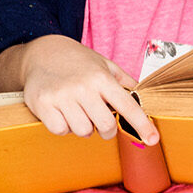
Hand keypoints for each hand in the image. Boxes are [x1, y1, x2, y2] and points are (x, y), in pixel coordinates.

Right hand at [18, 35, 155, 144]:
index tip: (152, 139)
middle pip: (105, 125)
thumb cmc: (77, 61)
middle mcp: (82, 87)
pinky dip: (63, 127)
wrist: (41, 52)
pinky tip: (62, 114)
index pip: (127, 106)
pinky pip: (60, 130)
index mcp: (101, 78)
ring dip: (83, 128)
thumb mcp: (104, 65)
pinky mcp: (42, 103)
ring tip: (77, 114)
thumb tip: (147, 97)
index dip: (142, 125)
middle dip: (106, 130)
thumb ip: (125, 82)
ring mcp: (61, 96)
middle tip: (99, 122)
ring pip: (82, 131)